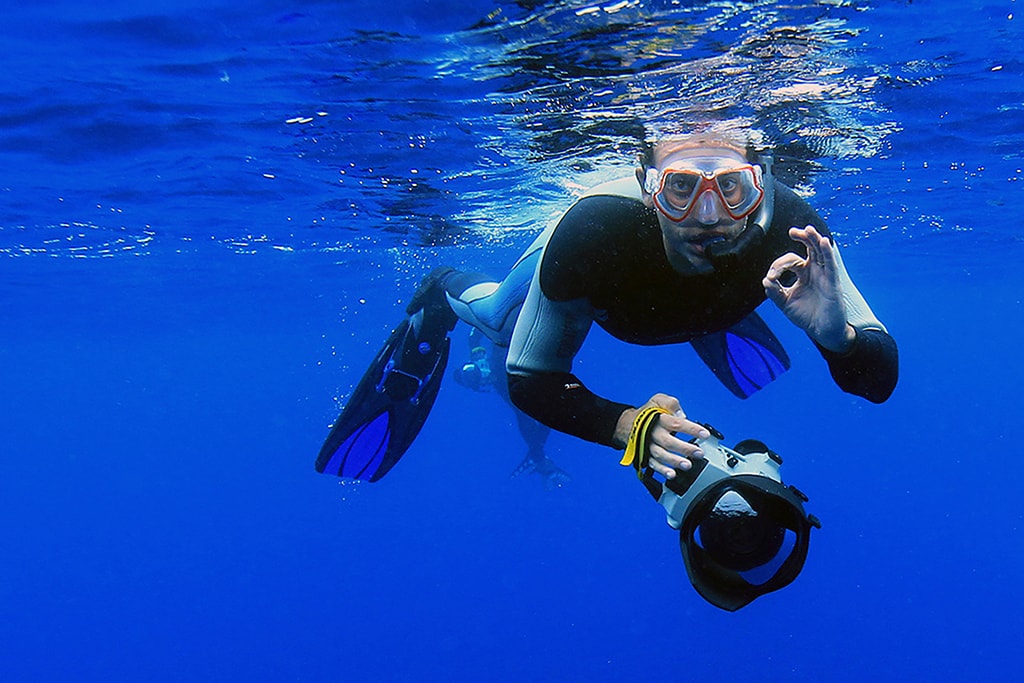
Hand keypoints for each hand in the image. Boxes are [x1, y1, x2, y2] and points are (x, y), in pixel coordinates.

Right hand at [615, 393, 708, 478]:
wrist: (627, 424)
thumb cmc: (648, 413)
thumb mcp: (658, 400)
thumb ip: (671, 403)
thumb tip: (682, 415)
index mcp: (658, 419)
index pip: (676, 423)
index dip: (691, 429)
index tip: (705, 434)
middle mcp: (653, 433)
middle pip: (669, 442)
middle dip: (685, 448)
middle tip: (699, 453)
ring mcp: (648, 445)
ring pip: (661, 454)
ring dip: (675, 461)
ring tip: (687, 465)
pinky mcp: (645, 455)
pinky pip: (653, 464)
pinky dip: (662, 470)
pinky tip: (672, 474)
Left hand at [763, 225, 855, 352]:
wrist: (822, 331)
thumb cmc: (807, 315)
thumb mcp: (785, 303)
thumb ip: (774, 292)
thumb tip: (766, 280)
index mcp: (804, 273)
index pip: (791, 260)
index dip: (779, 265)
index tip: (771, 277)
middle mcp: (815, 271)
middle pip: (810, 248)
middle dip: (803, 237)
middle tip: (793, 231)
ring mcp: (825, 275)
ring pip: (821, 252)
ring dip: (815, 239)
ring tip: (808, 230)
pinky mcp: (833, 282)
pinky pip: (831, 264)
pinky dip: (827, 252)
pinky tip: (823, 242)